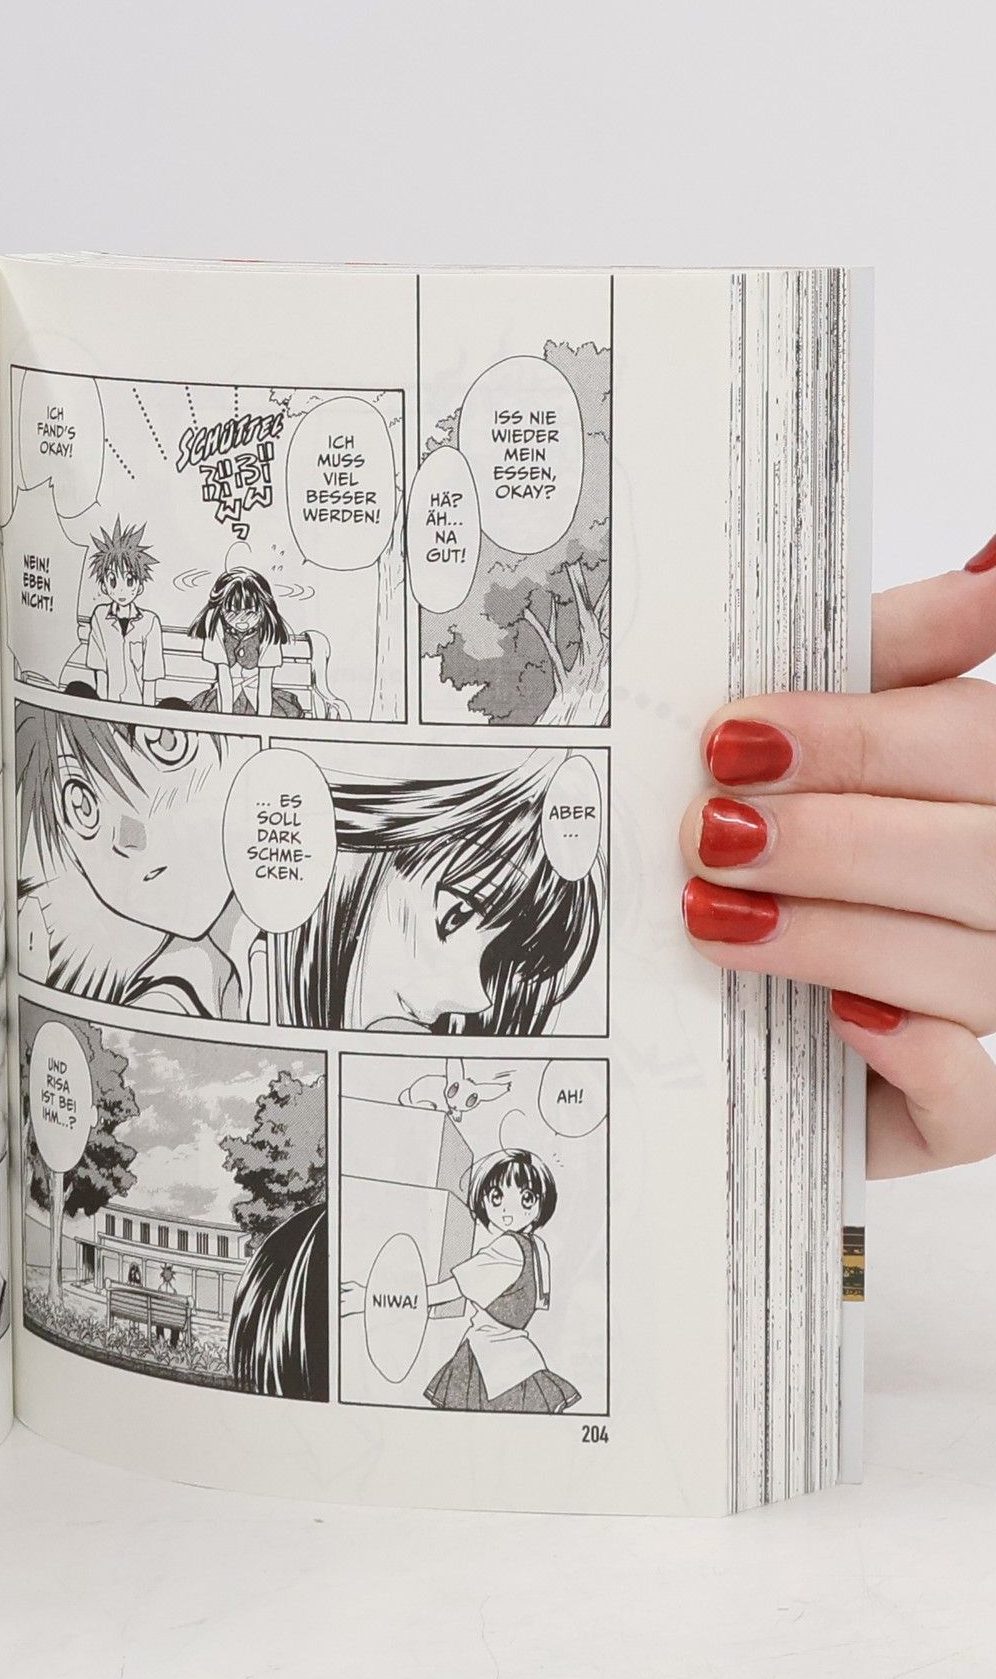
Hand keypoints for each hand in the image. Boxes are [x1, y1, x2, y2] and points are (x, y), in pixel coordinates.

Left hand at [681, 549, 995, 1177]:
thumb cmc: (783, 830)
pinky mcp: (940, 1110)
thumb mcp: (815, 732)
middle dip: (835, 841)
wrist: (710, 993)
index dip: (862, 741)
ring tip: (713, 915)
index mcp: (981, 791)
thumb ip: (896, 647)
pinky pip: (974, 1106)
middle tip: (709, 832)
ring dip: (836, 938)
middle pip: (980, 860)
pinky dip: (923, 1065)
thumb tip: (994, 568)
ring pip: (967, 974)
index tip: (735, 738)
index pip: (974, 745)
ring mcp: (985, 1003)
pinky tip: (847, 1024)